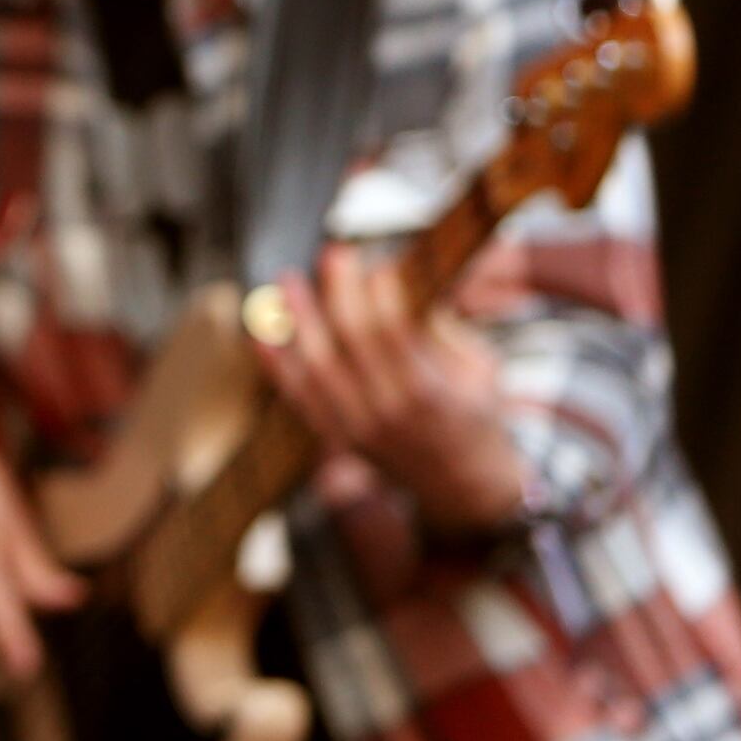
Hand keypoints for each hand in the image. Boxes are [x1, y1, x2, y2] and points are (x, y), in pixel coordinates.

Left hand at [252, 243, 525, 533]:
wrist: (465, 486)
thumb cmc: (477, 414)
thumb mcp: (480, 368)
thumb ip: (440, 327)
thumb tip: (397, 274)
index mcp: (429, 392)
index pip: (392, 330)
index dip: (379, 290)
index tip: (374, 260)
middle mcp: (387, 413)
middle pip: (349, 342)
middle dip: (338, 292)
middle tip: (333, 254)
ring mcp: (357, 429)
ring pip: (314, 368)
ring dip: (297, 320)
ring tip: (288, 283)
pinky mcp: (336, 439)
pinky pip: (297, 398)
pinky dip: (276, 364)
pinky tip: (260, 333)